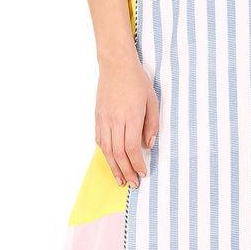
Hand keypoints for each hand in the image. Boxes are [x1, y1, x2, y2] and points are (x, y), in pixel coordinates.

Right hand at [95, 51, 159, 188]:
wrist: (116, 65)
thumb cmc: (137, 81)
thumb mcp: (152, 101)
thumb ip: (152, 125)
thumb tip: (148, 145)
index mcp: (131, 117)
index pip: (132, 148)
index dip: (137, 164)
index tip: (143, 173)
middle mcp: (115, 121)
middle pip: (118, 153)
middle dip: (126, 171)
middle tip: (132, 184)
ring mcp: (104, 119)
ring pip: (107, 150)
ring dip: (114, 167)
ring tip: (120, 180)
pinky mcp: (98, 117)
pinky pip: (100, 140)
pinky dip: (105, 154)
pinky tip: (111, 161)